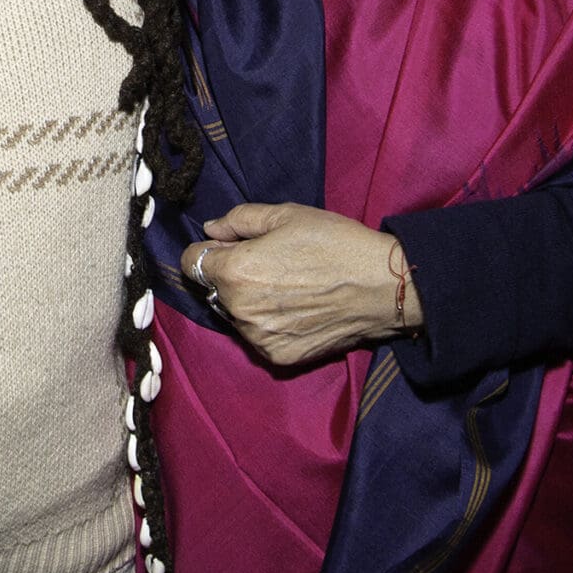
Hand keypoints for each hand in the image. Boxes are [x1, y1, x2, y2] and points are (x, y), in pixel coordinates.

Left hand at [184, 202, 421, 367]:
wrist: (380, 287)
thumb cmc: (334, 243)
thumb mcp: (286, 215)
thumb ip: (238, 220)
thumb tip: (211, 230)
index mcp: (234, 272)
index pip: (191, 262)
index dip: (209, 250)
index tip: (232, 247)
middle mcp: (238, 310)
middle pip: (213, 289)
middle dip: (231, 276)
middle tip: (270, 264)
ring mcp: (257, 338)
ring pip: (235, 314)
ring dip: (249, 302)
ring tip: (288, 287)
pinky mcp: (278, 356)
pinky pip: (258, 336)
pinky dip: (269, 324)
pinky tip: (297, 309)